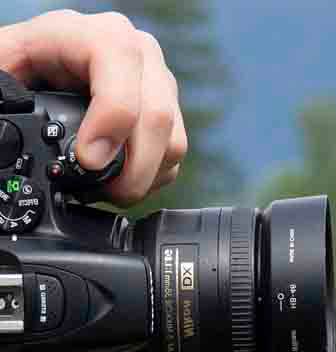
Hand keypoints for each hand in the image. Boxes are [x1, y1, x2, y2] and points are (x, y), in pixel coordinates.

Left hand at [0, 10, 187, 204]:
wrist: (37, 76)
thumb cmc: (16, 70)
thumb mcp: (1, 69)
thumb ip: (2, 94)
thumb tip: (8, 135)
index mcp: (85, 32)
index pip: (119, 59)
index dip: (112, 113)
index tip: (89, 160)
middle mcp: (133, 52)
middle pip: (156, 112)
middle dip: (133, 166)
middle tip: (105, 192)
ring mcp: (156, 82)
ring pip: (173, 138)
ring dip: (144, 176)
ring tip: (111, 191)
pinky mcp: (168, 109)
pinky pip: (175, 152)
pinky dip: (153, 177)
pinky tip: (123, 179)